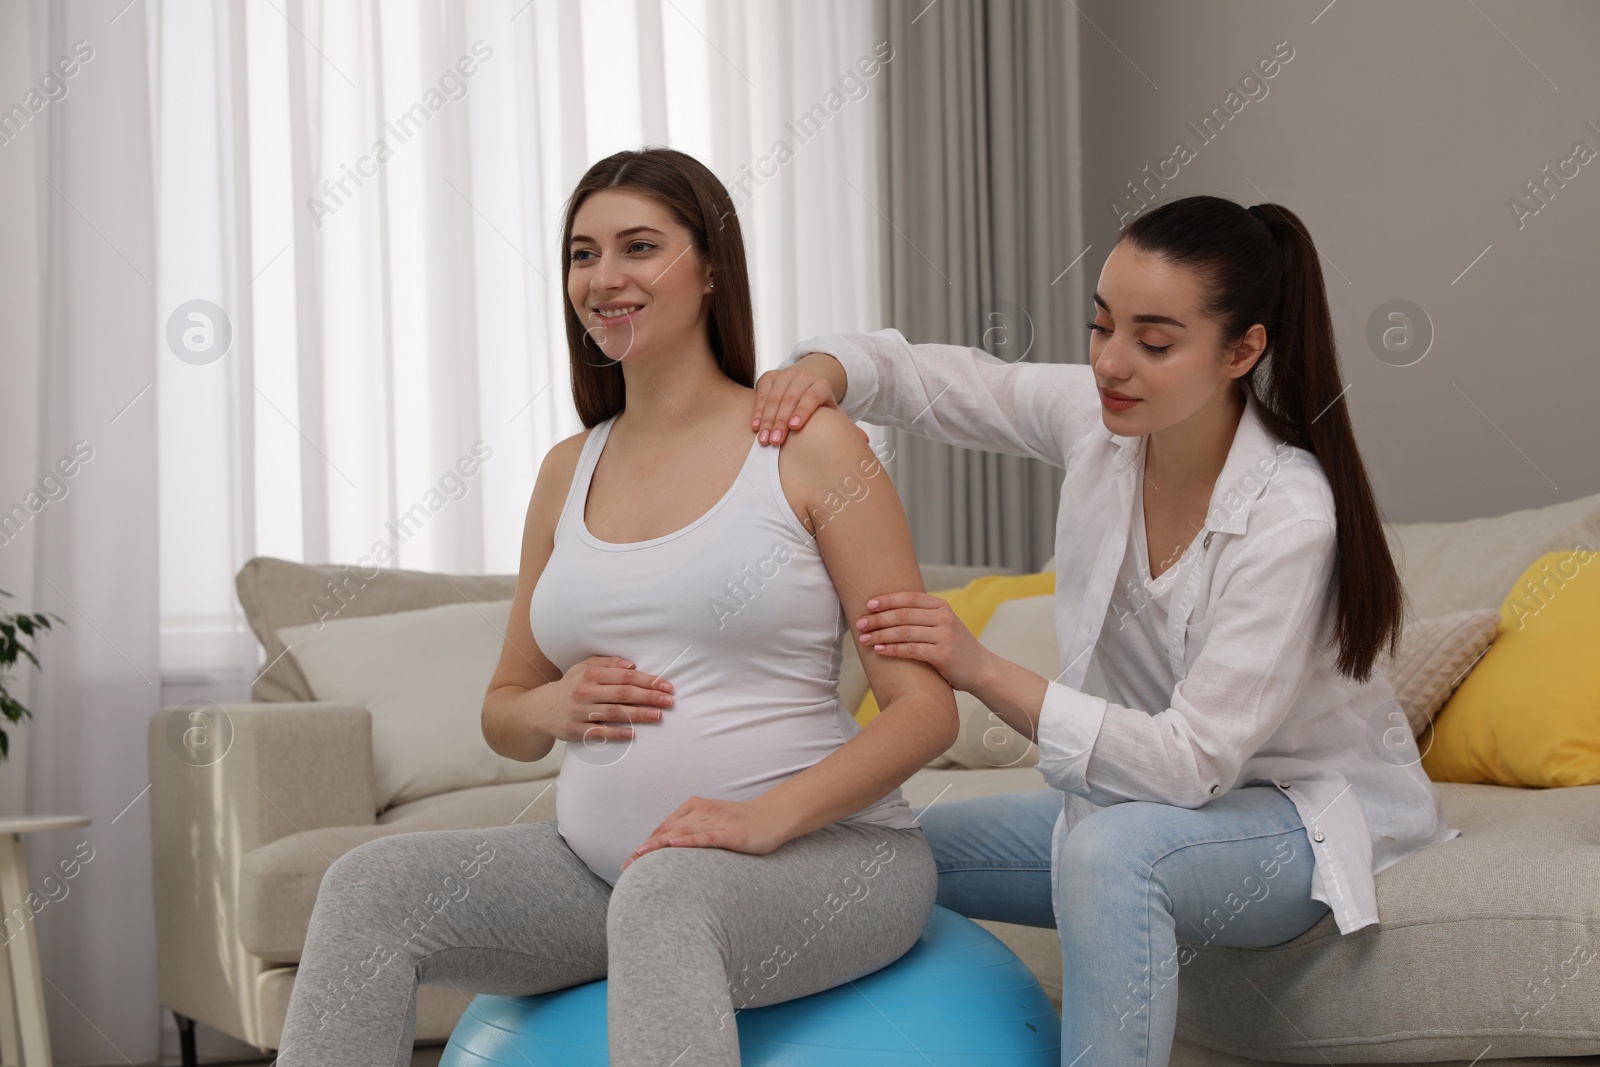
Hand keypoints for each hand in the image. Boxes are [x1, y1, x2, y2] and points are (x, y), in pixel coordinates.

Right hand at [525, 655, 673, 743]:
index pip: (624, 676)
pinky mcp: (576, 730)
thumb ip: (608, 662)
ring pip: (615, 713)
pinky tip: (634, 734)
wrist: (540, 709)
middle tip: (669, 701)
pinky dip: (617, 733)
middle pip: (623, 694)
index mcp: (590, 674)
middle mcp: (585, 692)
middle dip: (649, 696)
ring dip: (639, 714)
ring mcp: (580, 712)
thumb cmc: (570, 686)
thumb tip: (632, 665)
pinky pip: (600, 732)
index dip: (647, 681)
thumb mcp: (584, 667)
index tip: (666, 685)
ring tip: (658, 715)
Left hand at [620, 795, 790, 870]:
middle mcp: (701, 811)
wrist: (773, 817)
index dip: (646, 843)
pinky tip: (672, 846)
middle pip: (667, 831)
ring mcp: (715, 820)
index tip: (630, 860)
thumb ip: (693, 832)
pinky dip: (686, 841)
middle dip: (645, 848)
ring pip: (680, 833)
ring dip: (657, 846)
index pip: (665, 827)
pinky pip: (703, 836)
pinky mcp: (728, 832)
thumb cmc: (743, 823)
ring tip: (639, 857)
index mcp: (695, 807)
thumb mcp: (714, 824)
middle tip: (627, 865)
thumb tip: (672, 850)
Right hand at [751, 356, 862, 445]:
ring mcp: (786, 374)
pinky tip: (755, 426)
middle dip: (781, 421)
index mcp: (823, 386)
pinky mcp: (770, 375)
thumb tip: (865, 442)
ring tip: (763, 439)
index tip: (795, 428)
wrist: (805, 384)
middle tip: (774, 442)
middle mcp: (804, 376)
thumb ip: (847, 428)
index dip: (803, 411)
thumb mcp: (833, 414)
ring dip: (767, 419)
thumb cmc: (820, 407)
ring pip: (775, 396)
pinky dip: (758, 410)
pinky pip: (762, 392)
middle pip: (791, 398)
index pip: (813, 396)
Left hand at [855, 592, 990, 691]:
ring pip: (904, 632)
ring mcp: (944, 636)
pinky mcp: (943, 655)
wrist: (982, 669)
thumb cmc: (956, 647)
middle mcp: (944, 618)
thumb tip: (888, 611)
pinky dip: (892, 650)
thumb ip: (924, 616)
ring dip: (880, 635)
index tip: (869, 605)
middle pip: (903, 615)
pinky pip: (910, 650)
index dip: (887, 600)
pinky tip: (879, 650)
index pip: (909, 598)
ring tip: (864, 639)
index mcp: (942, 606)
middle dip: (878, 619)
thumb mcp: (944, 624)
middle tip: (860, 624)